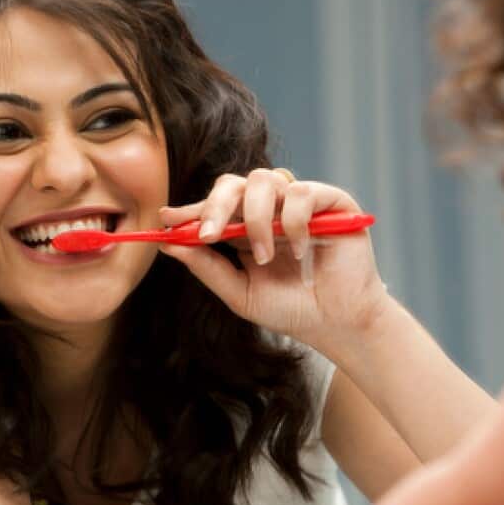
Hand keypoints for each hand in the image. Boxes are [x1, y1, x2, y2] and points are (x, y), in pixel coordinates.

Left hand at [158, 169, 390, 348]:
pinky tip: (299, 251)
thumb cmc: (291, 309)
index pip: (214, 205)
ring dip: (256, 219)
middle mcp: (270, 208)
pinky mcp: (331, 201)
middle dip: (215, 205)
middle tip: (207, 234)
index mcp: (245, 227)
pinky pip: (301, 192)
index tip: (167, 219)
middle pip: (234, 183)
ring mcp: (299, 202)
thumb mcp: (240, 293)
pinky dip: (293, 222)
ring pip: (265, 180)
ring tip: (264, 256)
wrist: (336, 324)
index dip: (190, 209)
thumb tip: (168, 245)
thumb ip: (207, 268)